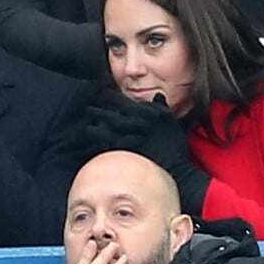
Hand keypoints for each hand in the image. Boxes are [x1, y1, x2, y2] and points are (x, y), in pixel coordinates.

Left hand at [87, 89, 209, 214]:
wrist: (177, 171)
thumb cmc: (174, 146)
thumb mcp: (171, 123)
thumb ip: (162, 108)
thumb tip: (158, 95)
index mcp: (144, 117)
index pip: (124, 103)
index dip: (112, 98)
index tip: (103, 93)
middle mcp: (135, 127)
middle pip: (113, 118)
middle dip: (100, 113)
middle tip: (88, 109)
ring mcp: (130, 142)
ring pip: (108, 132)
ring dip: (97, 130)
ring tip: (86, 128)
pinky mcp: (126, 157)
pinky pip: (110, 150)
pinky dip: (101, 146)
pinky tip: (93, 145)